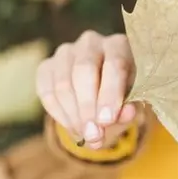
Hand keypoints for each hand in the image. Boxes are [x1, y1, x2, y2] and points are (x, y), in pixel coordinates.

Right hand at [36, 31, 137, 148]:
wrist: (100, 94)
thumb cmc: (121, 95)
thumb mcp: (131, 102)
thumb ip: (129, 109)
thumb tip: (125, 114)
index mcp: (119, 45)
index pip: (114, 65)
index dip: (109, 94)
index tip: (106, 120)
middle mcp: (91, 42)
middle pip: (84, 70)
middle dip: (87, 107)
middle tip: (93, 134)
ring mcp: (66, 52)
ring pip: (63, 83)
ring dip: (73, 115)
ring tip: (85, 136)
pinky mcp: (46, 66)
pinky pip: (46, 92)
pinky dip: (59, 114)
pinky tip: (73, 128)